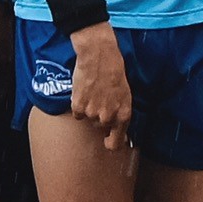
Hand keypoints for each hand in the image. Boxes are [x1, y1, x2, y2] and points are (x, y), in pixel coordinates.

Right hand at [65, 22, 130, 150]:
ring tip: (94, 92)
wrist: (99, 58)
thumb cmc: (115, 73)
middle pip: (100, 127)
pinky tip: (84, 92)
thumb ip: (121, 114)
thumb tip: (120, 134)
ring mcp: (92, 113)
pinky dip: (79, 105)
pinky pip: (77, 113)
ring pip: (88, 119)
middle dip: (99, 117)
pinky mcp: (78, 107)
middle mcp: (108, 117)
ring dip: (89, 109)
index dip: (111, 144)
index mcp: (123, 116)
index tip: (107, 142)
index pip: (115, 143)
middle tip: (100, 99)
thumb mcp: (125, 95)